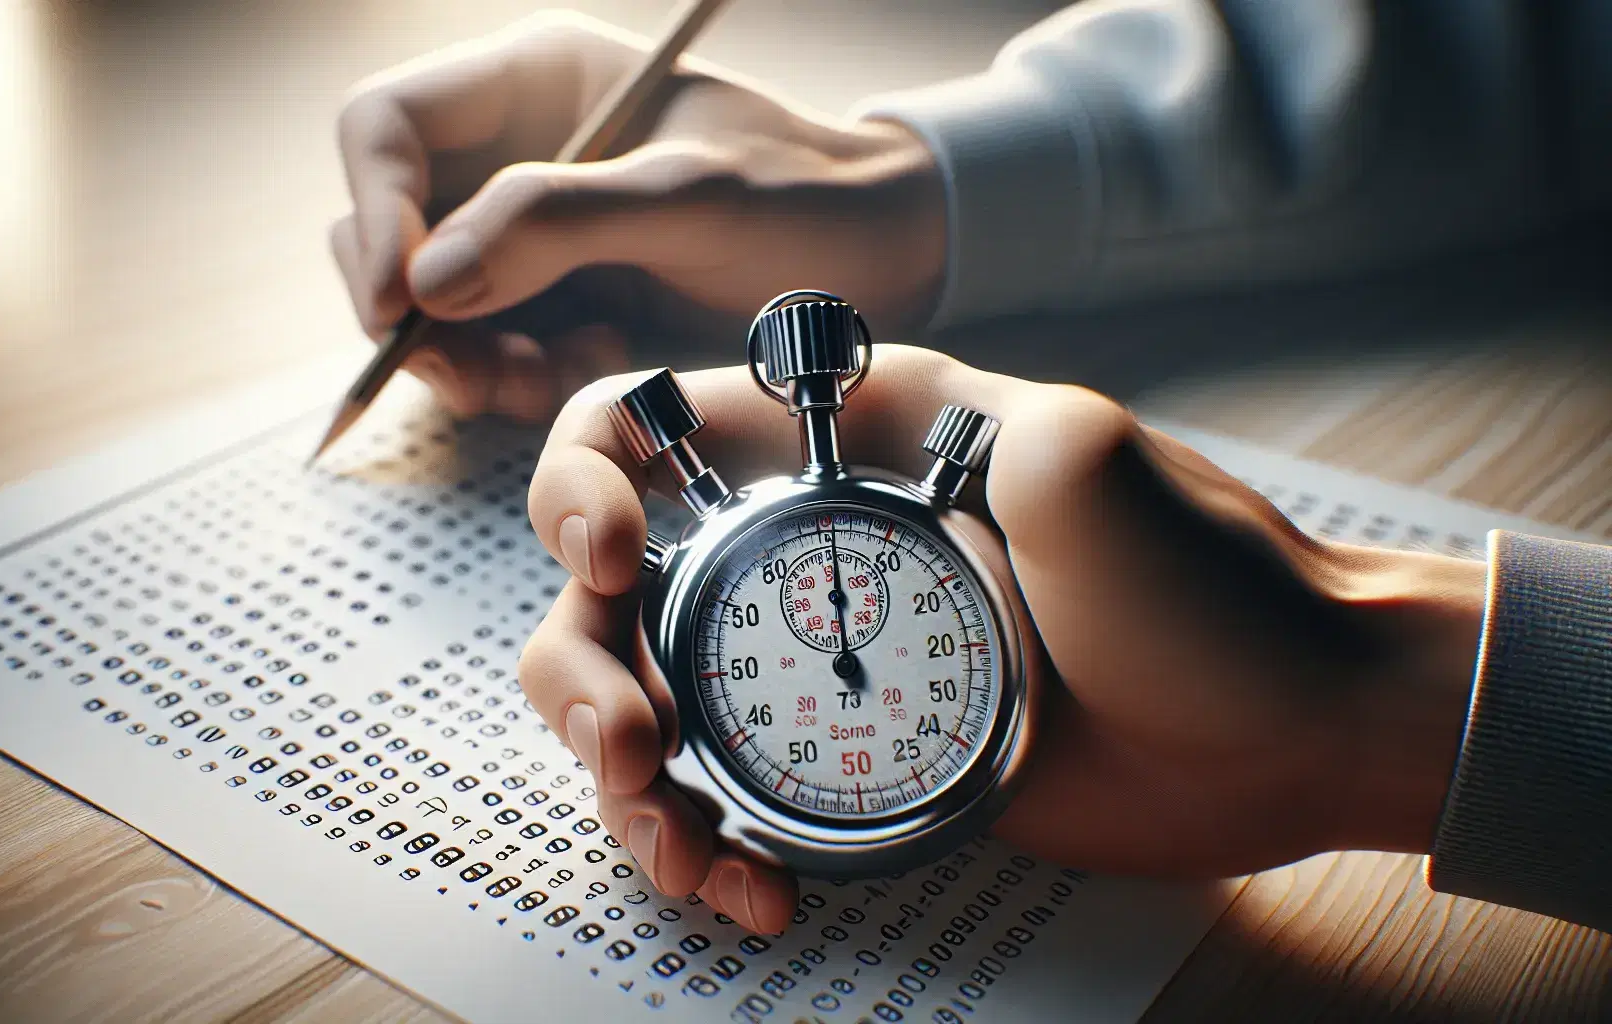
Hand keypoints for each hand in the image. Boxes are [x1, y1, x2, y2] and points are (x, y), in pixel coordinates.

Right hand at [329, 10, 944, 420]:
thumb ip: (557, 223)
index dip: (373, 211)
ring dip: (467, 361)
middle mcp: (511, 158)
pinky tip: (591, 369)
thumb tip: (428, 283)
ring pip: (430, 308)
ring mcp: (527, 239)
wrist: (878, 258)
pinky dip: (517, 381)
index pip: (386, 129)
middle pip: (389, 228)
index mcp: (533, 87)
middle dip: (416, 309)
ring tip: (547, 377)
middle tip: (474, 370)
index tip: (399, 299)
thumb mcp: (689, 196)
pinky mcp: (556, 307)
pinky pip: (489, 354)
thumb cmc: (801, 196)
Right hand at [517, 345, 1487, 933]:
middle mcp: (805, 549)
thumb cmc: (1212, 585)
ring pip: (643, 706)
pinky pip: (724, 800)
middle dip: (579, 670)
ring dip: (624, 784)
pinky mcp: (848, 763)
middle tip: (634, 746)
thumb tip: (822, 408)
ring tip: (686, 848)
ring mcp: (819, 664)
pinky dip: (703, 849)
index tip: (612, 560)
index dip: (580, 483)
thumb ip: (949, 411)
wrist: (1295, 730)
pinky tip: (748, 891)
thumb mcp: (1079, 458)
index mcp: (841, 446)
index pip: (645, 424)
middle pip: (605, 592)